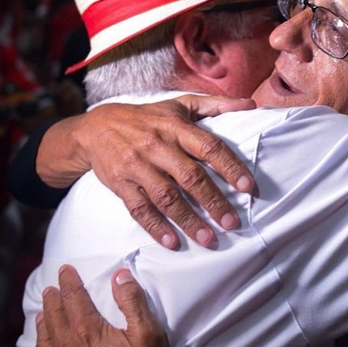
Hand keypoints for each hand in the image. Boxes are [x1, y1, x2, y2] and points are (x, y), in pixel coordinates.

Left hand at [31, 264, 170, 346]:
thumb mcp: (148, 333)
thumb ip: (132, 301)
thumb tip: (119, 275)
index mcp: (88, 330)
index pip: (73, 297)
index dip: (68, 281)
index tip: (65, 269)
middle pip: (54, 317)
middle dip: (52, 299)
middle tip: (50, 288)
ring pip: (44, 342)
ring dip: (42, 325)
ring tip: (41, 315)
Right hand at [37, 95, 255, 248]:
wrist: (97, 127)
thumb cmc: (148, 118)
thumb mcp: (180, 105)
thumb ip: (215, 105)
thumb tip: (251, 104)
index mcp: (176, 127)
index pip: (209, 148)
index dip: (230, 167)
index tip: (247, 187)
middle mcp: (158, 146)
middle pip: (190, 177)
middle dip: (213, 201)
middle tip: (232, 222)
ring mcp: (137, 166)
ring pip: (166, 197)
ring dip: (188, 220)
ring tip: (208, 238)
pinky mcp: (120, 184)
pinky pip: (139, 208)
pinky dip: (156, 226)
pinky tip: (172, 241)